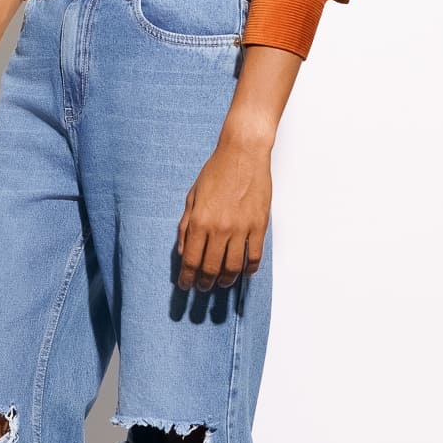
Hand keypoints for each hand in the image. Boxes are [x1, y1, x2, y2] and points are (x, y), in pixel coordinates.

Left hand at [176, 136, 270, 290]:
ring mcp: (241, 228)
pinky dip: (249, 269)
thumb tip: (183, 251)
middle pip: (211, 268)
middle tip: (203, 288)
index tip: (185, 285)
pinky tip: (244, 272)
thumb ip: (186, 225)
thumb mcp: (192, 197)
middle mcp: (219, 228)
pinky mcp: (258, 225)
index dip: (187, 277)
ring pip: (233, 267)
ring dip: (226, 280)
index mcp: (199, 221)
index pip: (191, 260)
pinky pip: (254, 256)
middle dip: (205, 283)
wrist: (243, 154)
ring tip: (222, 283)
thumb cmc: (216, 172)